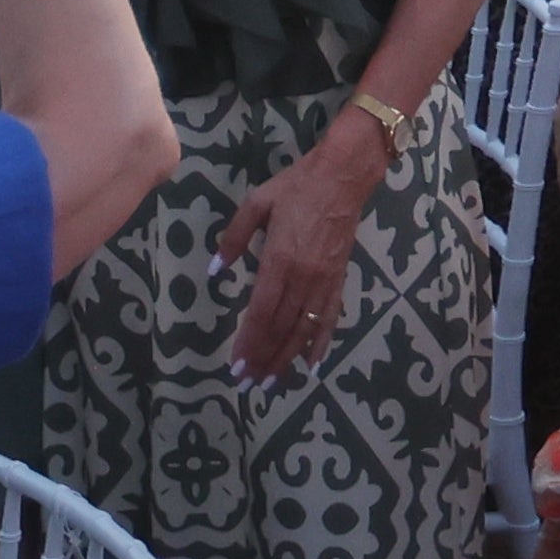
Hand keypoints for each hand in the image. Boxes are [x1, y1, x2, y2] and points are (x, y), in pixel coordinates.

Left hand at [213, 120, 382, 386]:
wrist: (343, 176)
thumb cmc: (297, 186)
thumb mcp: (257, 203)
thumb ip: (234, 238)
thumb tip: (216, 270)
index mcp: (279, 259)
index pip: (261, 312)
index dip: (249, 341)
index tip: (237, 364)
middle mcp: (303, 276)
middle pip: (281, 327)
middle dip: (264, 357)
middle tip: (248, 383)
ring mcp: (324, 280)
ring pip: (304, 329)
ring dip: (287, 358)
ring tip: (272, 383)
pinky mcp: (339, 278)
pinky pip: (329, 317)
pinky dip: (321, 343)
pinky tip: (312, 364)